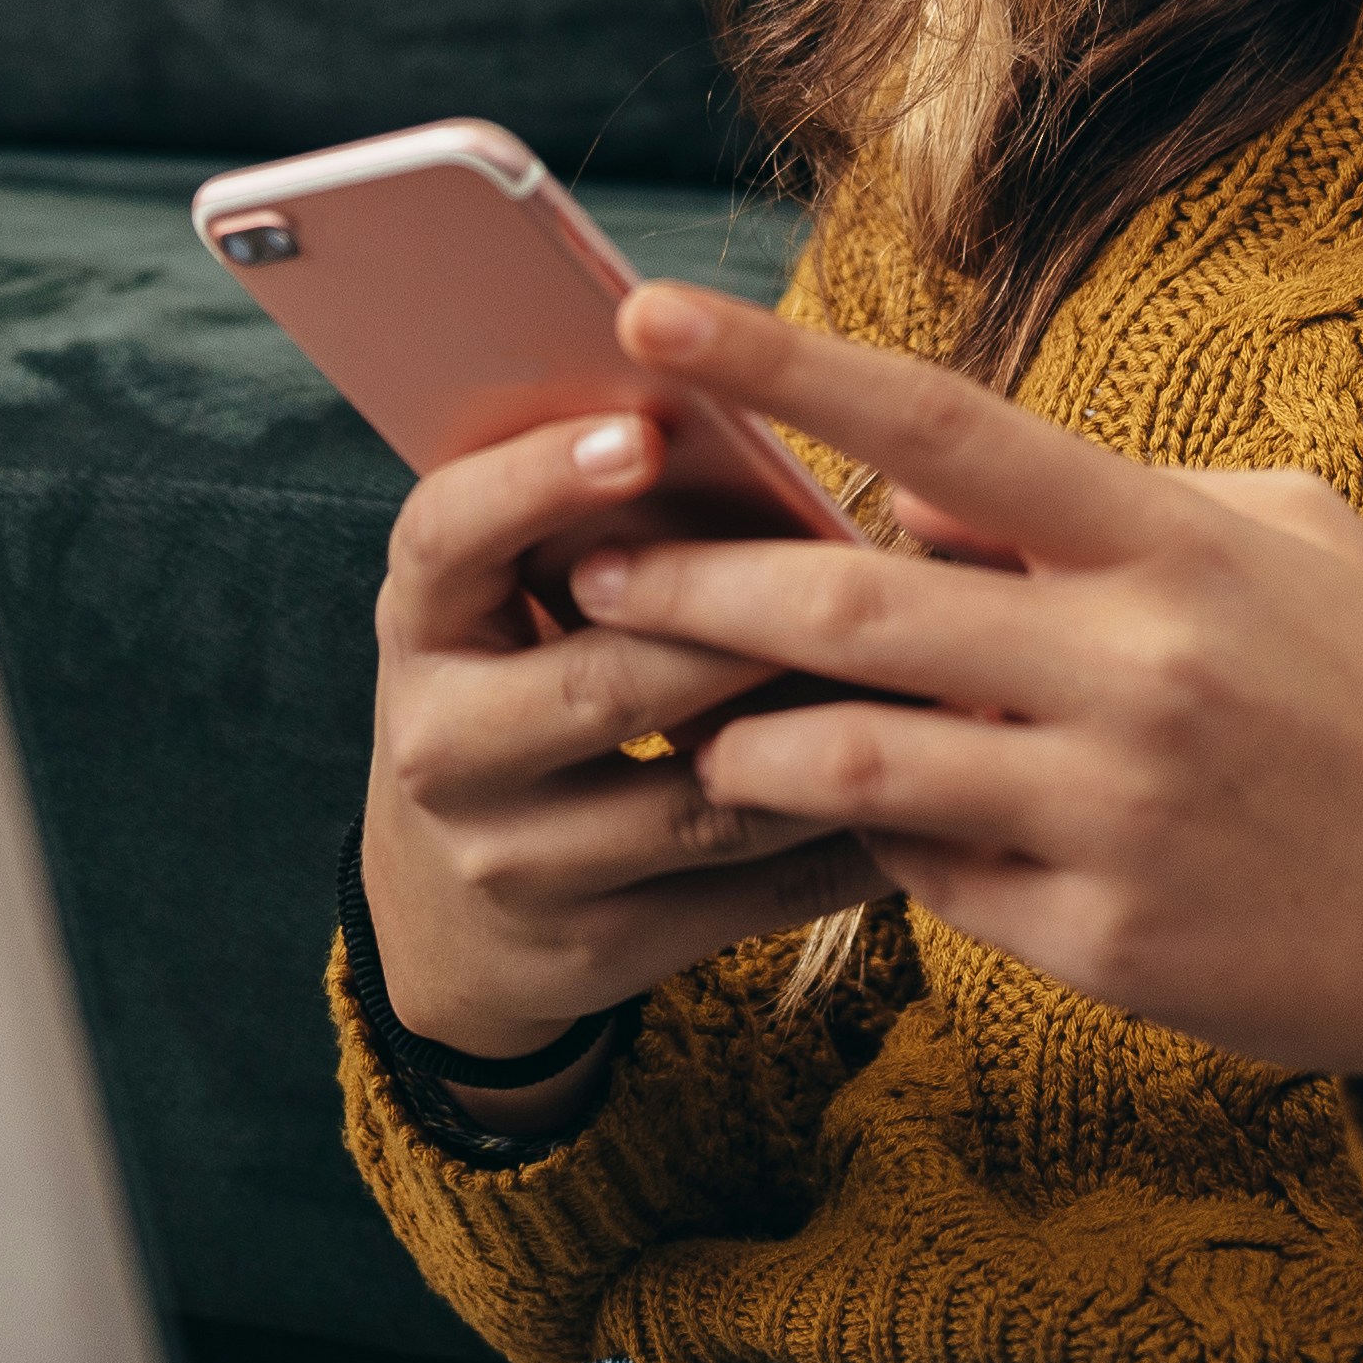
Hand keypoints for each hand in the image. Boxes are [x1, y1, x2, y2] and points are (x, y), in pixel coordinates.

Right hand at [359, 404, 887, 1120]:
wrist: (443, 919)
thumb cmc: (510, 696)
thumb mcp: (504, 609)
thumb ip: (586, 526)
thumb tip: (736, 412)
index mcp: (420, 628)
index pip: (447, 536)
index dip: (539, 481)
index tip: (642, 430)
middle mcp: (443, 750)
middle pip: (604, 682)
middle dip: (742, 623)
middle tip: (864, 561)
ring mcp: (517, 864)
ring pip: (703, 801)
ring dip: (831, 737)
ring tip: (942, 674)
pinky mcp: (601, 950)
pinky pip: (752, 896)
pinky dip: (854, 841)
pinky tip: (937, 786)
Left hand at [567, 286, 1362, 1098]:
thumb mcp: (1282, 540)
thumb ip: (1101, 498)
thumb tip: (924, 483)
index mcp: (1167, 542)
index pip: (938, 422)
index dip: (778, 365)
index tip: (645, 317)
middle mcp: (1130, 666)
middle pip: (848, 598)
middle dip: (693, 576)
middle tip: (592, 559)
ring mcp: (1108, 810)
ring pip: (844, 757)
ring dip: (736, 735)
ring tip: (690, 720)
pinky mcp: (1098, 940)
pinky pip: (920, 875)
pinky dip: (863, 839)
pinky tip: (845, 826)